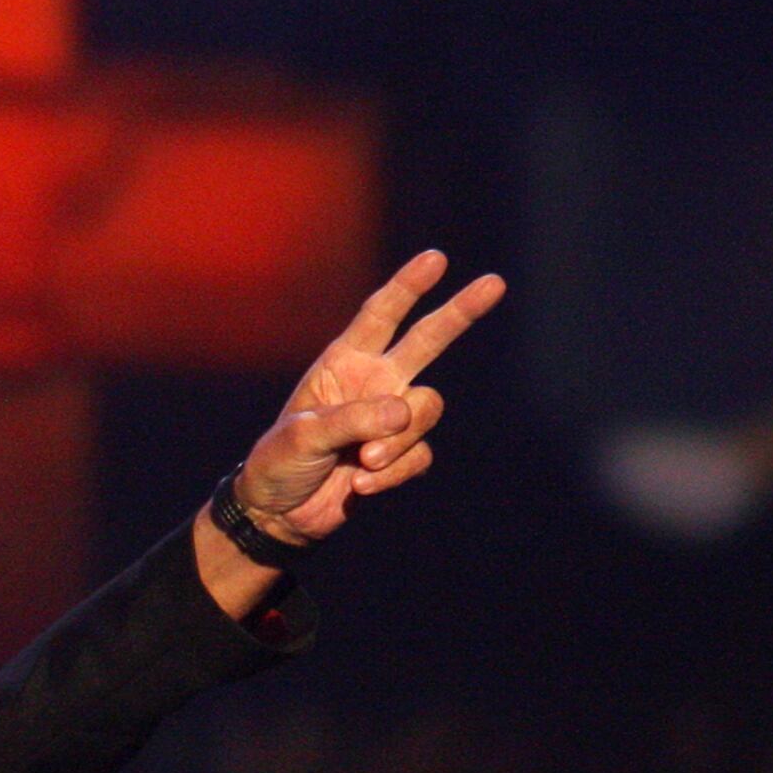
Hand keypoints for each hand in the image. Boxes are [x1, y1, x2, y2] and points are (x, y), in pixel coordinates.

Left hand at [236, 249, 506, 545]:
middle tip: (494, 283)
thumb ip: (351, 420)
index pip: (380, 317)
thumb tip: (404, 411)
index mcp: (343, 364)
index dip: (407, 287)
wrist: (278, 514)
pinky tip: (361, 486)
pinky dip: (393, 472)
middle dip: (459, 312)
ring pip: (426, 410)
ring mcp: (390, 419)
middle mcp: (373, 383)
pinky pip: (418, 456)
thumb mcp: (302, 437)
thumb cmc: (278, 464)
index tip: (435, 259)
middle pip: (427, 340)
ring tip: (362, 463)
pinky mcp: (399, 456)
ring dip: (398, 439)